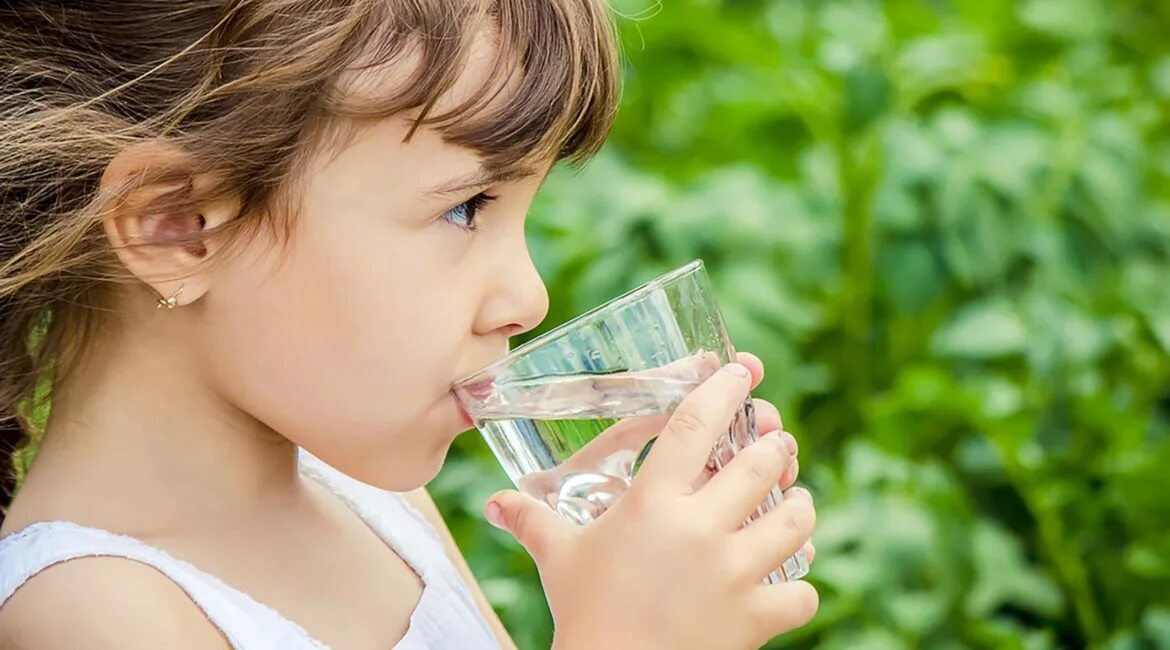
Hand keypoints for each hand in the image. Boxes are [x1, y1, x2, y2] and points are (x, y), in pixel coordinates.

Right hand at [485, 354, 817, 649]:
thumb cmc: (583, 612)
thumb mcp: (558, 557)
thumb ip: (531, 520)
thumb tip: (495, 502)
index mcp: (653, 502)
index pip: (695, 425)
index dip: (722, 390)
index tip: (741, 373)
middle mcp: (700, 528)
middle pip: (761, 464)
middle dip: (775, 447)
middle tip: (776, 445)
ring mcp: (734, 573)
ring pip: (796, 519)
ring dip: (800, 505)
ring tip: (795, 501)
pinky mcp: (755, 617)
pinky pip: (802, 592)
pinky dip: (800, 586)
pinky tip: (788, 581)